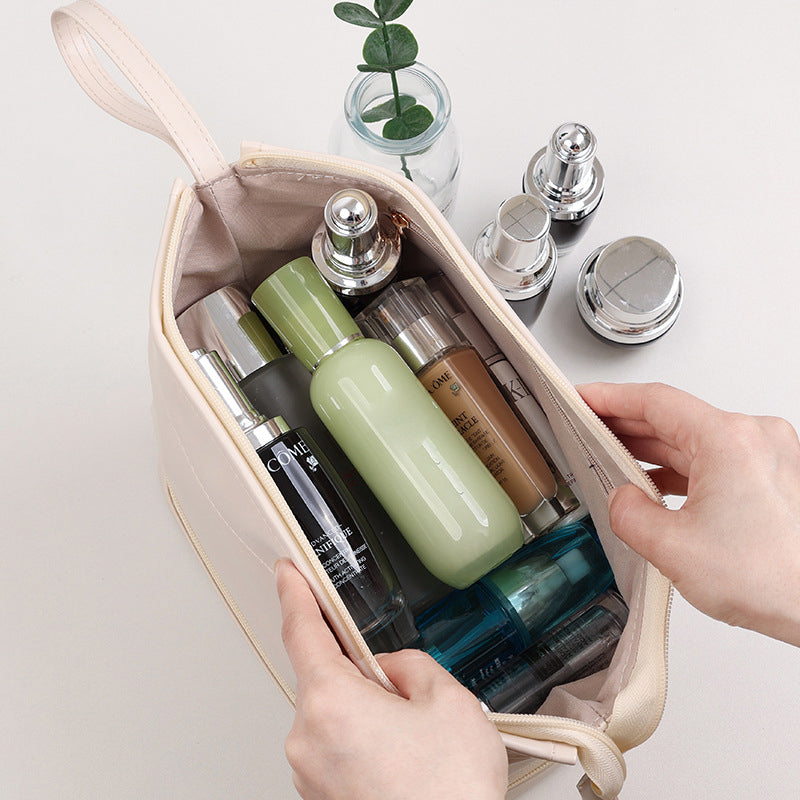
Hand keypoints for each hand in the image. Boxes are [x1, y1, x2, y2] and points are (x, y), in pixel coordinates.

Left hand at [276, 560, 507, 799]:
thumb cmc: (448, 793)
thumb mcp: (448, 701)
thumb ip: (410, 666)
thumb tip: (389, 670)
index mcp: (331, 702)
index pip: (302, 631)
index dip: (295, 594)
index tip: (287, 573)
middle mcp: (308, 739)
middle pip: (327, 679)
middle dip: (364, 676)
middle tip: (410, 700)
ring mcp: (310, 774)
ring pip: (335, 716)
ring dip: (367, 715)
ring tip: (414, 745)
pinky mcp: (321, 797)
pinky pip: (336, 748)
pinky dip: (363, 743)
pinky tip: (402, 764)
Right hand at [578, 382, 799, 646]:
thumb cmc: (776, 578)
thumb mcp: (673, 548)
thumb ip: (629, 514)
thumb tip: (620, 500)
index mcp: (728, 440)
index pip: (654, 401)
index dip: (609, 398)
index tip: (585, 398)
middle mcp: (754, 438)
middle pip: (674, 416)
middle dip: (626, 423)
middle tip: (589, 427)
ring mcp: (769, 455)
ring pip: (694, 439)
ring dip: (653, 447)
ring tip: (615, 456)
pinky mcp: (774, 475)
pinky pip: (715, 459)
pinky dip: (682, 467)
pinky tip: (658, 481)